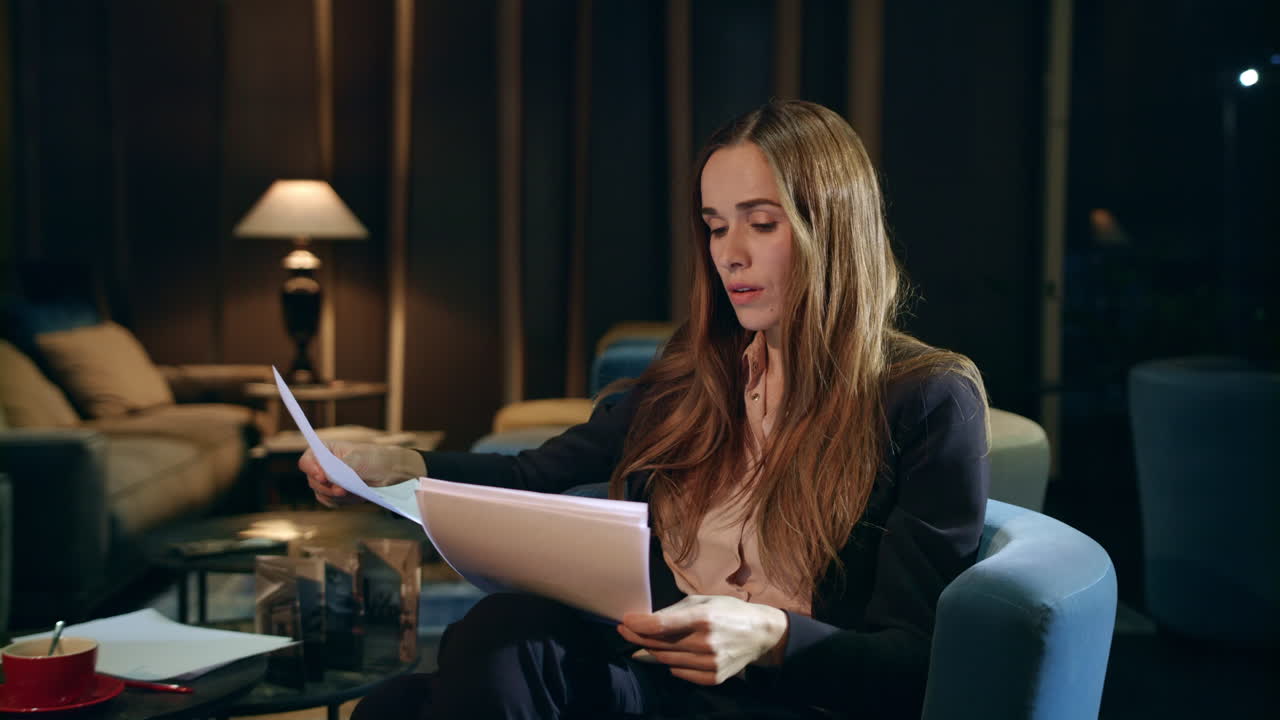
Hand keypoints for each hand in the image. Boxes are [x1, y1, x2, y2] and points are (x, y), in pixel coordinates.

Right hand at [299, 441, 425, 507]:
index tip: (323, 477)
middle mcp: (323, 465)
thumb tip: (332, 475)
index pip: (308, 459)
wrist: (388, 472)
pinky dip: (342, 502)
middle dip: (328, 487)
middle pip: (313, 480)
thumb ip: (345, 465)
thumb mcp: (361, 459)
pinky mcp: (334, 492)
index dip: (311, 469)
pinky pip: (330, 501)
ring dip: (337, 496)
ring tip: (354, 493)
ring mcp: (327, 480)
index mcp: (325, 450)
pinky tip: (356, 497)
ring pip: (321, 493)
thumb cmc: (374, 458)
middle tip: (342, 490)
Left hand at [617, 594, 788, 685]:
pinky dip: (672, 664)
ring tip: (647, 640)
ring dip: (652, 650)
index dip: (637, 624)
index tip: (624, 621)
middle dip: (637, 636)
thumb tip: (645, 620)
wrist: (760, 633)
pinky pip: (680, 673)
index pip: (660, 625)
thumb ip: (674, 611)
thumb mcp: (703, 600)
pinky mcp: (714, 677)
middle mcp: (705, 642)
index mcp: (702, 618)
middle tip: (626, 630)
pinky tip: (673, 655)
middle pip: (658, 644)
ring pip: (666, 660)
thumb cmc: (728, 611)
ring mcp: (710, 662)